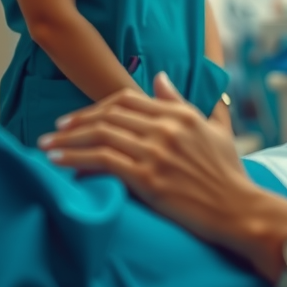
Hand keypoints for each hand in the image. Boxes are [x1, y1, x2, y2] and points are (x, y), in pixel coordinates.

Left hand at [39, 72, 258, 249]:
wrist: (238, 209)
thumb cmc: (228, 174)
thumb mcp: (214, 130)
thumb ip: (185, 103)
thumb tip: (160, 78)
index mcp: (183, 114)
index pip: (127, 100)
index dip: (96, 107)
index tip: (76, 118)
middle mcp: (168, 128)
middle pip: (108, 115)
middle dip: (74, 123)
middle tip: (54, 132)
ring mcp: (157, 152)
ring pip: (100, 136)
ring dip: (68, 141)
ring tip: (48, 147)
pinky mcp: (148, 178)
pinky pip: (102, 161)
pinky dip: (76, 160)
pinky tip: (59, 163)